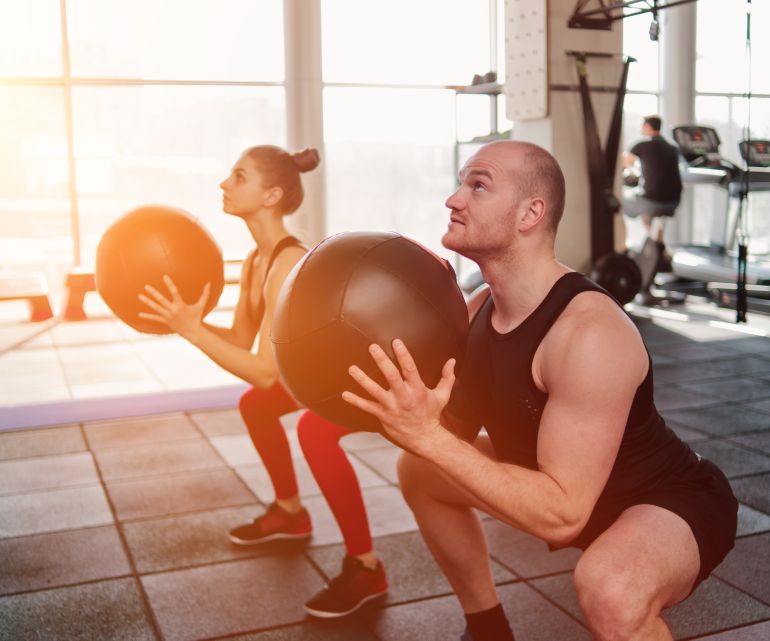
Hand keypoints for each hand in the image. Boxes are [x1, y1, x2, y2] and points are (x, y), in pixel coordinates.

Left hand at [138, 275, 209, 339]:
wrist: (192, 332)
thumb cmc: (196, 317)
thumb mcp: (201, 305)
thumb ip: (205, 294)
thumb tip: (209, 283)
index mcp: (181, 305)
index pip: (174, 292)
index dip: (169, 284)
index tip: (164, 276)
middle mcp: (173, 310)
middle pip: (161, 300)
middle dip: (153, 293)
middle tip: (146, 286)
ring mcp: (168, 316)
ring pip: (155, 308)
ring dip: (147, 302)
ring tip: (139, 296)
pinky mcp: (165, 321)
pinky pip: (155, 318)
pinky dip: (147, 316)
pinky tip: (139, 314)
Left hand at [342, 338, 455, 454]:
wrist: (424, 439)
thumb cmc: (432, 415)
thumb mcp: (442, 396)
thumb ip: (447, 377)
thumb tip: (452, 361)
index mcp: (418, 389)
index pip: (410, 369)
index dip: (403, 354)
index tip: (395, 341)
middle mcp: (404, 397)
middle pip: (391, 377)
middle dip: (381, 361)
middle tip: (372, 347)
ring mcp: (392, 407)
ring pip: (375, 391)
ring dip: (362, 380)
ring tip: (352, 368)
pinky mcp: (383, 416)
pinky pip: (367, 407)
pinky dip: (355, 401)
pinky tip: (345, 394)